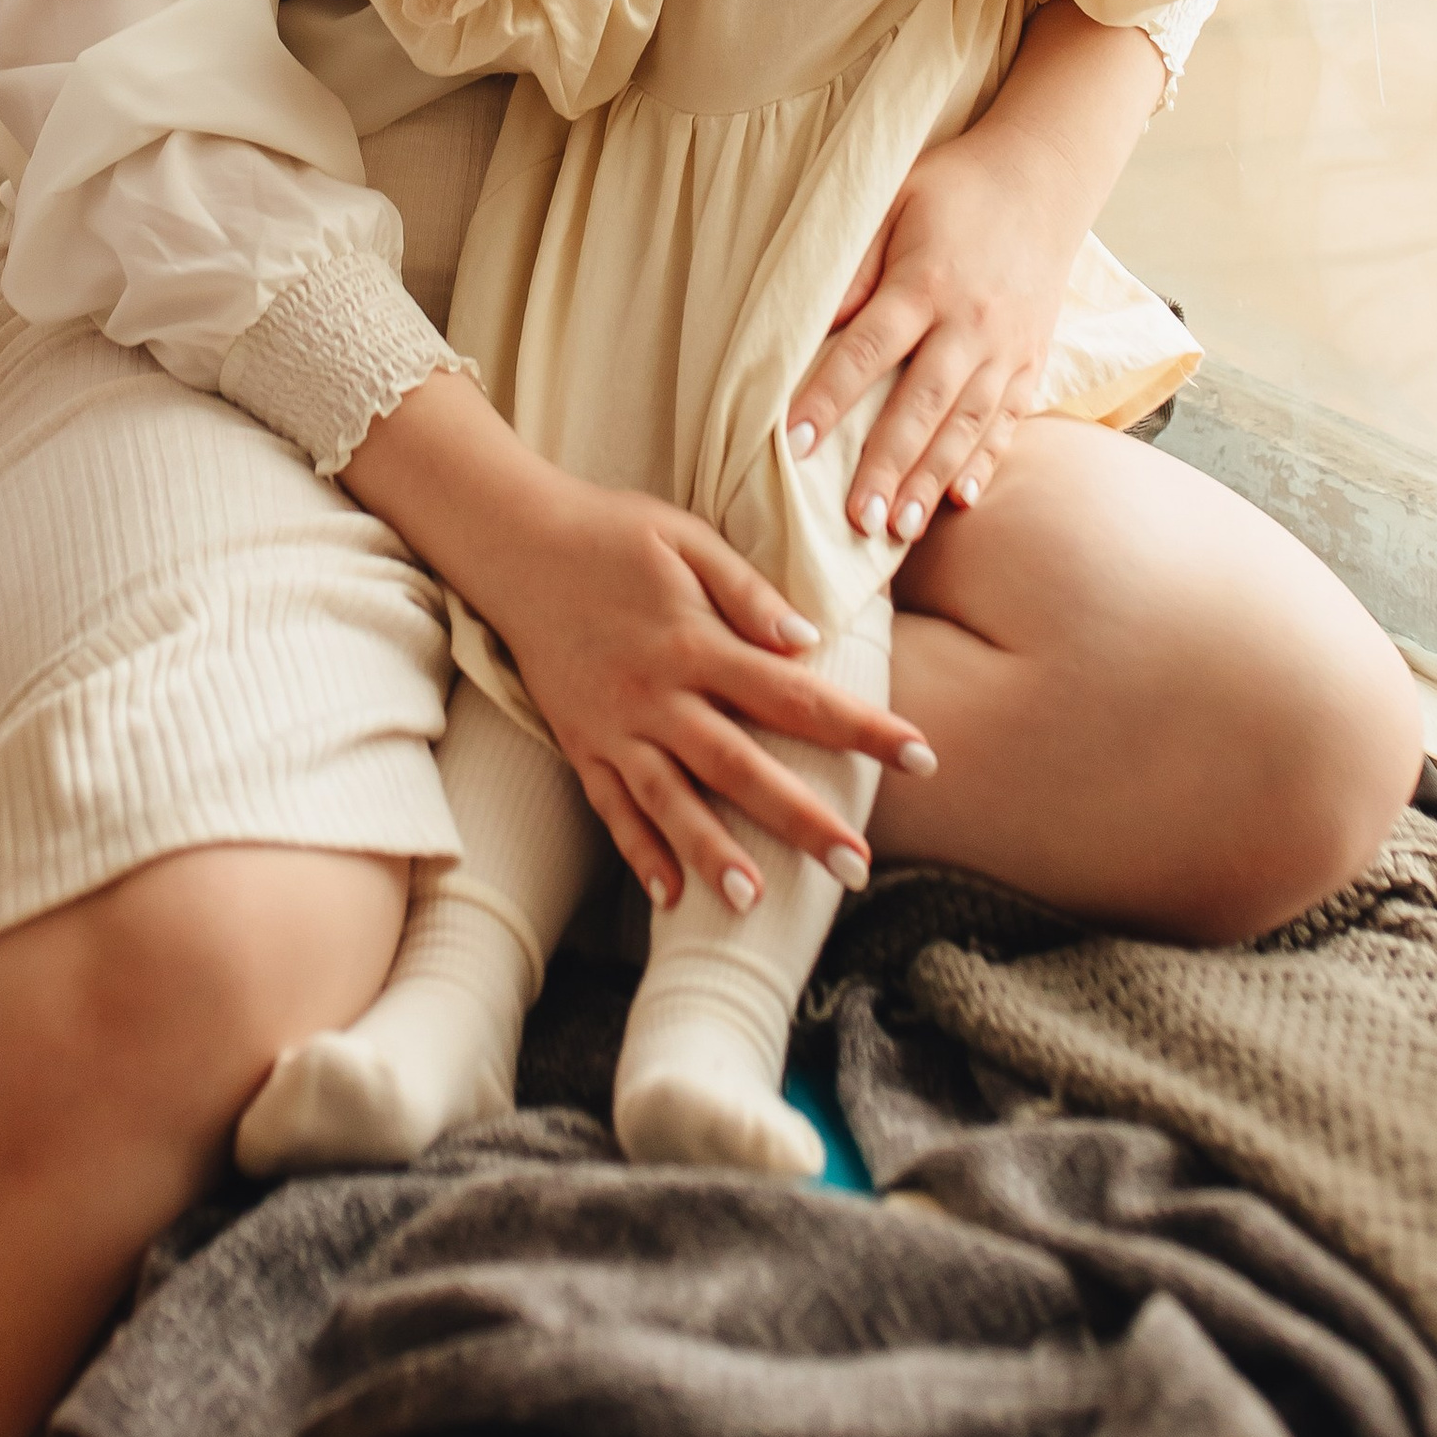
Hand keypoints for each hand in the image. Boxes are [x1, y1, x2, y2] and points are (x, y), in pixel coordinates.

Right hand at [343, 368, 933, 911]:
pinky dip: (638, 853)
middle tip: (855, 866)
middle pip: (740, 766)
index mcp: (696, 642)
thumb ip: (747, 592)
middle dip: (800, 819)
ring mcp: (615, 727)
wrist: (515, 544)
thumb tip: (805, 639)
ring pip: (670, 802)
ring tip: (754, 903)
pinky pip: (612, 808)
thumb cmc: (613, 533)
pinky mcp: (581, 744)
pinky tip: (670, 898)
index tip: (921, 756)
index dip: (861, 727)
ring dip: (712, 852)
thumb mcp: (686, 538)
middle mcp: (658, 696)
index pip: (796, 694)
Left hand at [786, 108, 1091, 539]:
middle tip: (856, 518)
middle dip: (887, 464)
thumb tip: (814, 323)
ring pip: (966, 424)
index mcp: (926, 281)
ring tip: (900, 528)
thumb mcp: (894, 203)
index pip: (868, 348)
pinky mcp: (1033, 360)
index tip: (792, 442)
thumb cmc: (952, 189)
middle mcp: (972, 322)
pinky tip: (960, 500)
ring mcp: (1008, 347)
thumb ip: (856, 265)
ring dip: (932, 479)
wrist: (1044, 176)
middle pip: (921, 403)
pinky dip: (985, 462)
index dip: (829, 397)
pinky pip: (1009, 420)